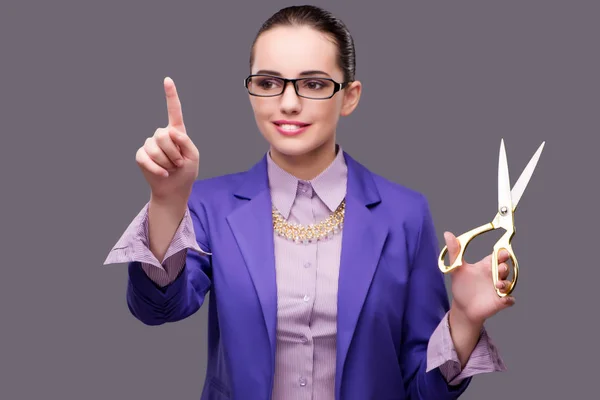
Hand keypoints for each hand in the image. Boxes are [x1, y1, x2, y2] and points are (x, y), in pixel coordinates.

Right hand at [135, 77, 198, 201]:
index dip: (170, 95)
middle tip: (179, 163)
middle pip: (164, 135)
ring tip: (171, 168)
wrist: (174, 188)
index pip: (174, 111)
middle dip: (174, 153)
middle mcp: (161, 135)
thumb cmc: (186, 171)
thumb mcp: (194, 156)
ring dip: (167, 163)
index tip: (167, 80)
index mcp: (176, 132)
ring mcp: (150, 144)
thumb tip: (170, 132)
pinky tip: (163, 174)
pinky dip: (157, 169)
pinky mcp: (141, 155)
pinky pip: (146, 159)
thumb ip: (186, 142)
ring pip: (156, 149)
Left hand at [444, 231, 515, 326]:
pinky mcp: (500, 301)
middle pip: (505, 268)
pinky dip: (509, 299)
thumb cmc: (462, 285)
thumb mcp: (456, 268)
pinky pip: (509, 300)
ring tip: (498, 285)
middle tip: (500, 268)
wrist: (462, 306)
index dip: (502, 253)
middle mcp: (495, 276)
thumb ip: (454, 252)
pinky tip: (505, 299)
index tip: (502, 252)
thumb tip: (447, 234)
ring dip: (506, 283)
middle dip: (504, 267)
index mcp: (486, 266)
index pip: (497, 257)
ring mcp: (499, 289)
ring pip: (508, 283)